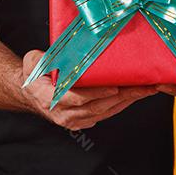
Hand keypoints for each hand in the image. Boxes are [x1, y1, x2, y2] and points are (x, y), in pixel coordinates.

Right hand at [20, 50, 156, 130]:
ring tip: (146, 89)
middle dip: (123, 96)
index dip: (96, 93)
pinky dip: (121, 104)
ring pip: (105, 112)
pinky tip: (135, 95)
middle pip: (97, 106)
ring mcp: (73, 121)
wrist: (30, 93)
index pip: (76, 98)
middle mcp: (62, 114)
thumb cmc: (34, 73)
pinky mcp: (83, 122)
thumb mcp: (33, 61)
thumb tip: (62, 53)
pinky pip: (106, 114)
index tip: (114, 86)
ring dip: (127, 101)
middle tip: (143, 86)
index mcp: (49, 98)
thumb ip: (44, 58)